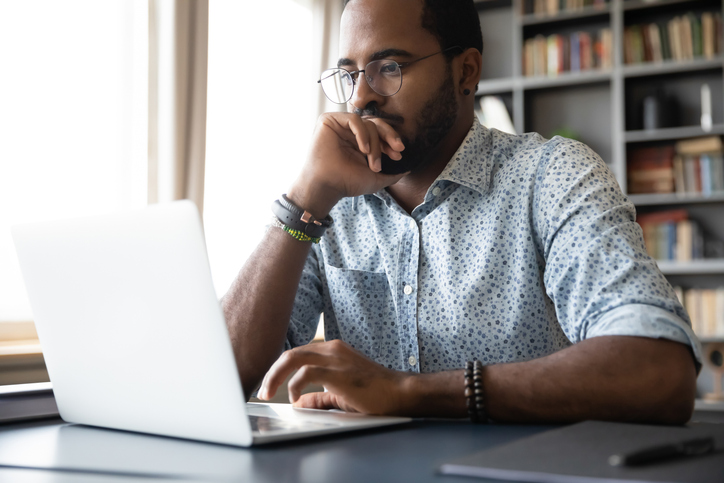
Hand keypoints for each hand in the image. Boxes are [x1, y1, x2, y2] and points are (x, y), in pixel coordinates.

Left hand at [257, 339, 408, 414]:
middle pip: (290, 354)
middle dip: (271, 372)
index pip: (298, 354)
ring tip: (268, 392)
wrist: (399, 393)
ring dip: (275, 376)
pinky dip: (294, 384)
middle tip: (262, 391)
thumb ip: (319, 397)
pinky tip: (294, 397)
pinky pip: (305, 372)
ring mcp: (335, 358)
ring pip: (292, 358)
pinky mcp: (337, 371)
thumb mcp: (341, 394)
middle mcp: (332, 349)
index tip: (269, 385)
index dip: (279, 370)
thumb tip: (300, 403)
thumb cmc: (375, 393)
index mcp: (332, 350)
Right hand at [288, 113, 407, 217]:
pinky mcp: (329, 121)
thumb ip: (393, 174)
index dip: (391, 141)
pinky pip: (354, 119)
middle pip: (376, 124)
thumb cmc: (346, 183)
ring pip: (367, 124)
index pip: (380, 133)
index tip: (399, 155)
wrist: (327, 186)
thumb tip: (409, 169)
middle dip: (390, 137)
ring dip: (375, 144)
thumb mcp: (376, 179)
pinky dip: (362, 133)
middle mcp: (351, 132)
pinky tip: (363, 149)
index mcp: (360, 142)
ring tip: (372, 162)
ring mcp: (340, 125)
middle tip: (398, 149)